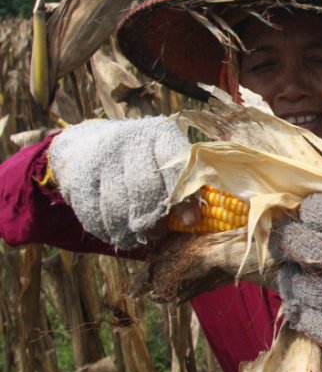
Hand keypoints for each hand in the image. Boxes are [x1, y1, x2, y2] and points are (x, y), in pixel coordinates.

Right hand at [49, 116, 190, 248]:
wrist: (89, 145)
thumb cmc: (144, 160)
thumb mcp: (168, 160)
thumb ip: (185, 185)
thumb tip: (193, 222)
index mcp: (159, 134)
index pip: (175, 166)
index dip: (184, 198)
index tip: (191, 222)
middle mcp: (128, 141)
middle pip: (144, 188)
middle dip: (155, 219)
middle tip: (160, 233)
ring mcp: (100, 158)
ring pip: (118, 205)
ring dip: (131, 229)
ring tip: (142, 237)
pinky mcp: (78, 178)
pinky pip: (95, 213)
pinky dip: (109, 231)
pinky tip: (120, 235)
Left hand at [269, 193, 321, 348]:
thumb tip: (299, 211)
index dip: (313, 211)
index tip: (304, 214)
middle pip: (319, 251)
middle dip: (289, 243)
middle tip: (281, 244)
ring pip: (314, 290)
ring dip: (290, 282)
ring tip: (289, 278)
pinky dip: (303, 316)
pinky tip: (301, 308)